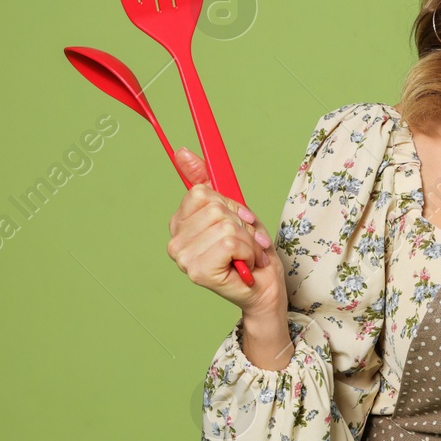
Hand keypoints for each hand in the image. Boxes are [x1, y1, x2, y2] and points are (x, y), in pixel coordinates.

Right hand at [166, 147, 284, 316]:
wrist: (265, 289)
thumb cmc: (250, 253)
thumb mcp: (233, 210)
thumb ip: (206, 181)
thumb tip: (182, 151)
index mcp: (180, 224)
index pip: (200, 192)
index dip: (229, 204)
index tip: (240, 220)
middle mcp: (176, 241)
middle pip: (215, 207)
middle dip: (242, 224)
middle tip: (247, 243)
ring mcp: (183, 257)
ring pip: (225, 225)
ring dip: (248, 240)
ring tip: (248, 255)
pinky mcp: (198, 270)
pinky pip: (230, 242)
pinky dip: (248, 251)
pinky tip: (245, 265)